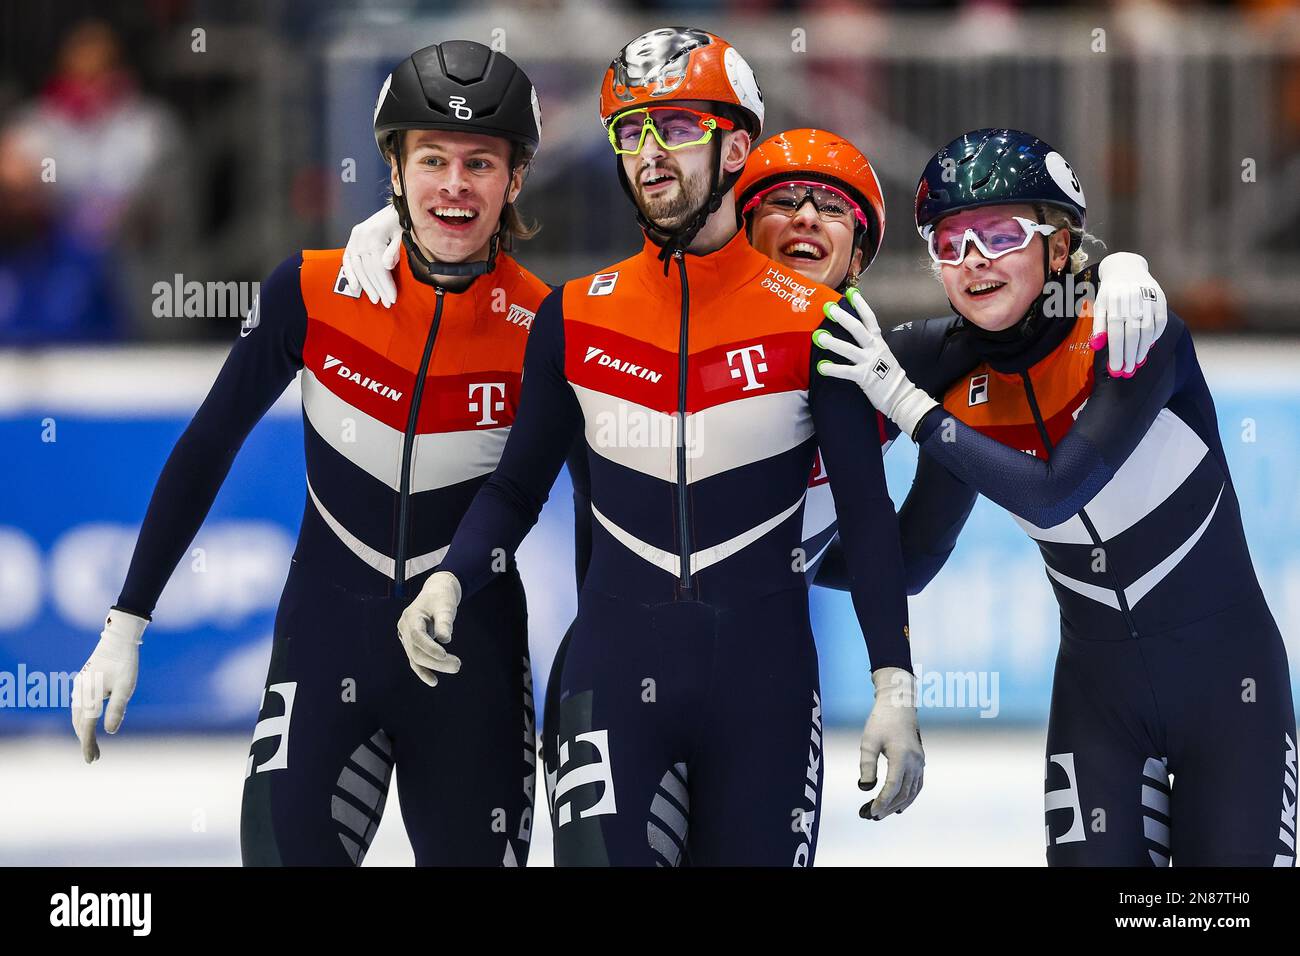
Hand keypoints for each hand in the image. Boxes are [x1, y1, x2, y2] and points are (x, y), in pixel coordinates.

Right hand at [71, 609, 146, 763]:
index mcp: (89, 696)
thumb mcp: (126, 687)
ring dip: (82, 730)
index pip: (86, 727)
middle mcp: (80, 693)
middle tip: (93, 758)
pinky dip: (81, 719)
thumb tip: (109, 732)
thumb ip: (117, 709)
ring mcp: (79, 687)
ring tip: (91, 744)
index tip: (91, 760)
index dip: (88, 745)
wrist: (117, 638)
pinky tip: (87, 723)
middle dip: (85, 741)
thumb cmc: (125, 663)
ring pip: (76, 715)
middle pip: (78, 723)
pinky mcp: (82, 682)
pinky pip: (78, 706)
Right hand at [341, 204, 402, 307]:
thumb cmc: (402, 222)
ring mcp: (355, 238)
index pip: (379, 267)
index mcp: (374, 236)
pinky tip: (354, 287)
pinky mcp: (352, 239)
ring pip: (358, 267)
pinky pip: (347, 259)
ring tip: (375, 298)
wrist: (395, 209)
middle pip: (368, 270)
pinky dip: (350, 273)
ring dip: (366, 285)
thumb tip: (386, 265)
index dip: (385, 285)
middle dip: (378, 288)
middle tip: (386, 302)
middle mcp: (361, 237)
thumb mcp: (403, 234)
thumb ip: (395, 250)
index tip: (393, 298)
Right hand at [395, 571, 462, 686]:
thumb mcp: (446, 606)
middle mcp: (404, 627)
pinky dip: (424, 670)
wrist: (436, 592)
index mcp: (410, 616)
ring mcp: (405, 636)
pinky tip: (433, 681)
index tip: (445, 655)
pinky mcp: (411, 643)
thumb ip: (444, 621)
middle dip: (436, 661)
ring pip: (415, 657)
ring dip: (433, 667)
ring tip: (455, 668)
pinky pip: (415, 659)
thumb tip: (445, 640)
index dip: (430, 647)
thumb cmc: (442, 598)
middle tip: (458, 665)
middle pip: (416, 650)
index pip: (417, 636)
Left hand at [815, 287, 938, 439]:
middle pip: (858, 328)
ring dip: (833, 342)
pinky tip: (822, 367)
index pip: (870, 319)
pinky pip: (846, 371)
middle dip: (843, 317)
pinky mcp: (864, 377)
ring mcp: (870, 362)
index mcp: (879, 341)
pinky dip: (833, 369)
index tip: (851, 293)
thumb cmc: (888, 376)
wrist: (901, 396)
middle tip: (829, 308)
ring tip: (818, 336)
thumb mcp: (881, 355)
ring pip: (849, 348)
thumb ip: (869, 346)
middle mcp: (874, 348)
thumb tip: (853, 338)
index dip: (861, 305)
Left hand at [858, 666, 923, 818]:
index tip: (871, 812)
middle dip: (888, 807)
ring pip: (912, 791)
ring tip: (882, 814)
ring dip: (898, 804)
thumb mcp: (868, 741)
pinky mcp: (920, 761)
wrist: (899, 705)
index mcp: (901, 756)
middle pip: (903, 793)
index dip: (882, 802)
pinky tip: (899, 805)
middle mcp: (914, 762)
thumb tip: (865, 788)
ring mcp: (920, 762)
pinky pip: (917, 785)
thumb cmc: (881, 721)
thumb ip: (867, 765)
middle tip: (871, 817)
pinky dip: (909, 797)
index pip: (893, 787)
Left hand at [1090, 252, 1167, 377]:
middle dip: (1130, 356)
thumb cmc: (1110, 293)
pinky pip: (1160, 322)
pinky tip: (1148, 347)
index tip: (1115, 369)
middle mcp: (1132, 302)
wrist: (1127, 268)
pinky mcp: (1160, 299)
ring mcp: (1148, 300)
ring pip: (1148, 331)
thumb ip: (1098, 325)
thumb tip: (1096, 346)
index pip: (1115, 334)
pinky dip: (1155, 337)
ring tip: (1137, 363)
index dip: (1116, 353)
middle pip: (1132, 335)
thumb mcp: (1099, 306)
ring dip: (1143, 349)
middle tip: (1127, 371)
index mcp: (1114, 304)